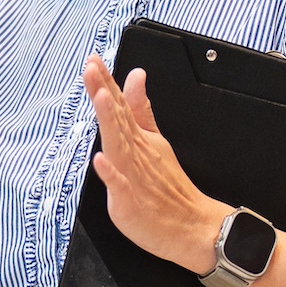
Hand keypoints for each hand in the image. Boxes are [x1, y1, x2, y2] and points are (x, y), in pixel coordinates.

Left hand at [84, 56, 228, 274]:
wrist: (193, 226)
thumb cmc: (169, 189)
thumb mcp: (154, 141)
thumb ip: (140, 109)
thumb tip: (135, 76)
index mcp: (139, 140)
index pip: (119, 106)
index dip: (105, 82)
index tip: (92, 60)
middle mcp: (136, 153)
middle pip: (117, 118)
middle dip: (104, 91)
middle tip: (91, 66)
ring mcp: (134, 176)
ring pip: (119, 144)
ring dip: (110, 121)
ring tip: (100, 97)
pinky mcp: (131, 202)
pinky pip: (120, 186)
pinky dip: (111, 173)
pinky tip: (101, 160)